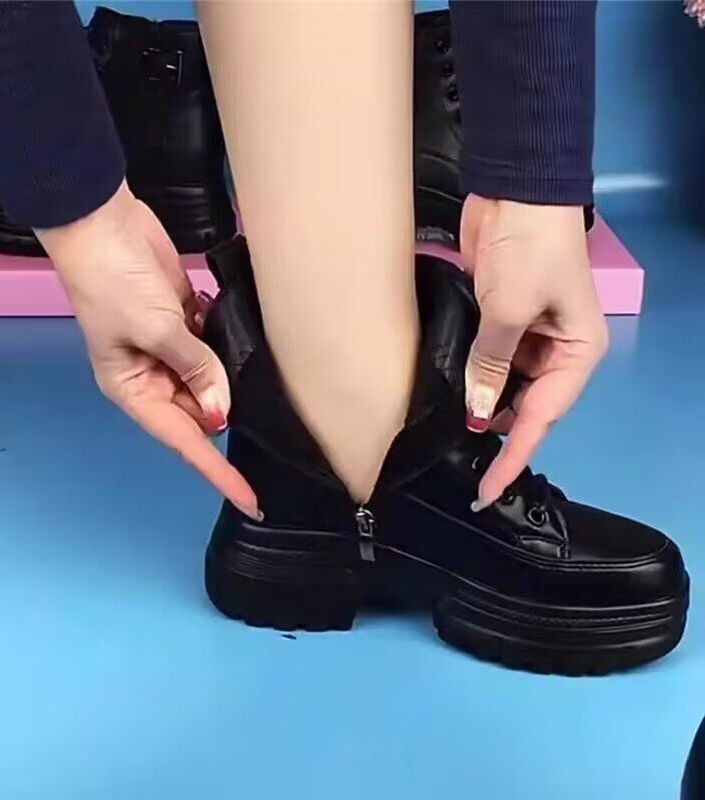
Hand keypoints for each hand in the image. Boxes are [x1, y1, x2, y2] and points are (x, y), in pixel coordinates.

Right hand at [35, 181, 260, 519]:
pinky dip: (225, 343)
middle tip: (264, 409)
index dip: (218, 472)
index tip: (250, 500)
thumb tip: (221, 413)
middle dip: (228, 409)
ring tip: (259, 379)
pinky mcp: (182, 320)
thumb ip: (196, 370)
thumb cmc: (114, 281)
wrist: (102, 220)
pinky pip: (212, 345)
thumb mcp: (156, 330)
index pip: (184, 440)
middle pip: (200, 410)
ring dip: (229, 376)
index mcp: (134, 389)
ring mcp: (168, 348)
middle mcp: (151, 376)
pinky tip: (237, 336)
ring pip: (210, 379)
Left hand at [460, 194, 608, 509]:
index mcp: (576, 352)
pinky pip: (488, 362)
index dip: (513, 454)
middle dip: (493, 429)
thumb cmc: (528, 248)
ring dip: (479, 402)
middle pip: (524, 406)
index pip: (543, 416)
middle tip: (456, 457)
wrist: (515, 189)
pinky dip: (471, 376)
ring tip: (447, 428)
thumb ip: (491, 364)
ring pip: (503, 386)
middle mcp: (556, 351)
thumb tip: (477, 412)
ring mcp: (527, 336)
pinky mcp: (501, 321)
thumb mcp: (510, 310)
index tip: (487, 488)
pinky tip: (450, 392)